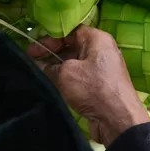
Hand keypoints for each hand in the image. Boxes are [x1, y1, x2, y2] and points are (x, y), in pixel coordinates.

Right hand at [29, 26, 148, 146]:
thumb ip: (51, 66)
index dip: (50, 38)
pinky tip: (52, 83)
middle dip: (51, 52)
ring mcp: (102, 69)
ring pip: (75, 62)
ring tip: (38, 72)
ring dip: (57, 66)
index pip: (70, 31)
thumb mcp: (66, 73)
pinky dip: (66, 78)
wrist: (117, 119)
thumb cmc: (93, 88)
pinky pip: (80, 76)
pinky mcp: (100, 85)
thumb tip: (42, 66)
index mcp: (97, 39)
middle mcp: (102, 50)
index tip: (34, 48)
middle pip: (72, 46)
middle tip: (32, 59)